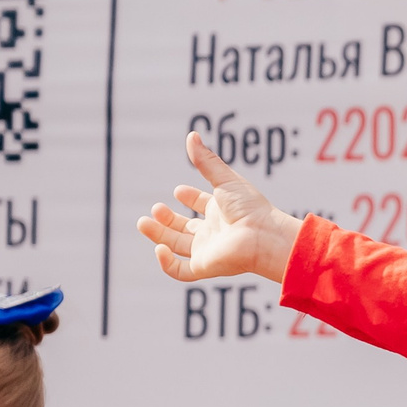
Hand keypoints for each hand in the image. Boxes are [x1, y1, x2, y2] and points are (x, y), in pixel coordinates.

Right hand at [135, 131, 301, 284]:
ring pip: (177, 247)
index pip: (200, 206)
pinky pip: (181, 271)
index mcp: (220, 212)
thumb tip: (191, 135)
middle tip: (155, 209)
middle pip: (184, 228)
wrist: (263, 235)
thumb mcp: (224, 180)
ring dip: (158, 236)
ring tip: (143, 222)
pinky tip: (159, 248)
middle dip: (166, 219)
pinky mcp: (205, 267)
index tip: (179, 190)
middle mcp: (213, 232)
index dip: (189, 198)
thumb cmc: (249, 208)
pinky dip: (166, 263)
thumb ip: (205, 161)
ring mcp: (208, 251)